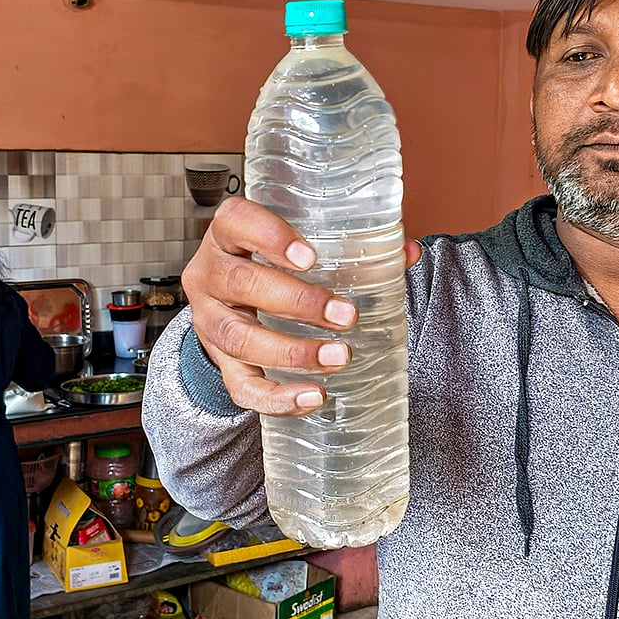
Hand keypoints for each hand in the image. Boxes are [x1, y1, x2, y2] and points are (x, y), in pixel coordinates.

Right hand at [182, 197, 420, 416]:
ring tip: (338, 356)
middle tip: (346, 315)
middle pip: (241, 284)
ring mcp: (209, 321)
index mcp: (227, 237)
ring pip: (238, 338)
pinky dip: (277, 397)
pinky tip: (313, 396)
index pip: (234, 221)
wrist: (229, 304)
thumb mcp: (294, 247)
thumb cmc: (268, 266)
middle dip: (297, 301)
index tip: (310, 257)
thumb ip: (349, 246)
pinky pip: (240, 385)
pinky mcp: (219, 362)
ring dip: (291, 351)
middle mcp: (209, 276)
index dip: (268, 237)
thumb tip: (409, 252)